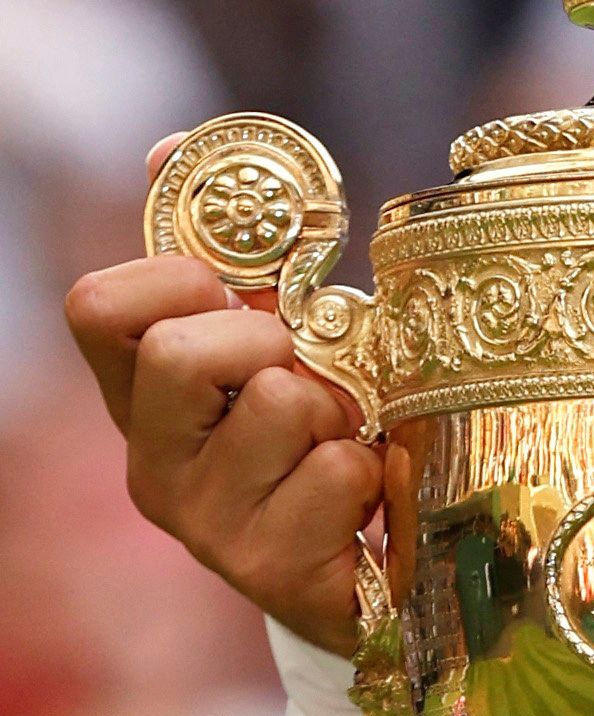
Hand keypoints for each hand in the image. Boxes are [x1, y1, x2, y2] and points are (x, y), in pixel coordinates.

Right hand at [63, 136, 382, 656]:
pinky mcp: (268, 569)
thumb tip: (167, 146)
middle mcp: (153, 462)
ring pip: (279, 405)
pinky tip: (366, 495)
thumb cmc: (319, 434)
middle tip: (304, 373)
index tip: (231, 296)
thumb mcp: (280, 339)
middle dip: (268, 340)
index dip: (175, 278)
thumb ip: (236, 257)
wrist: (364, 568)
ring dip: (340, 409)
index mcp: (141, 397)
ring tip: (345, 437)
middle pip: (178, 352)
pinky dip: (374, 469)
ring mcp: (203, 523)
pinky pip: (338, 472)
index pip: (98, 306)